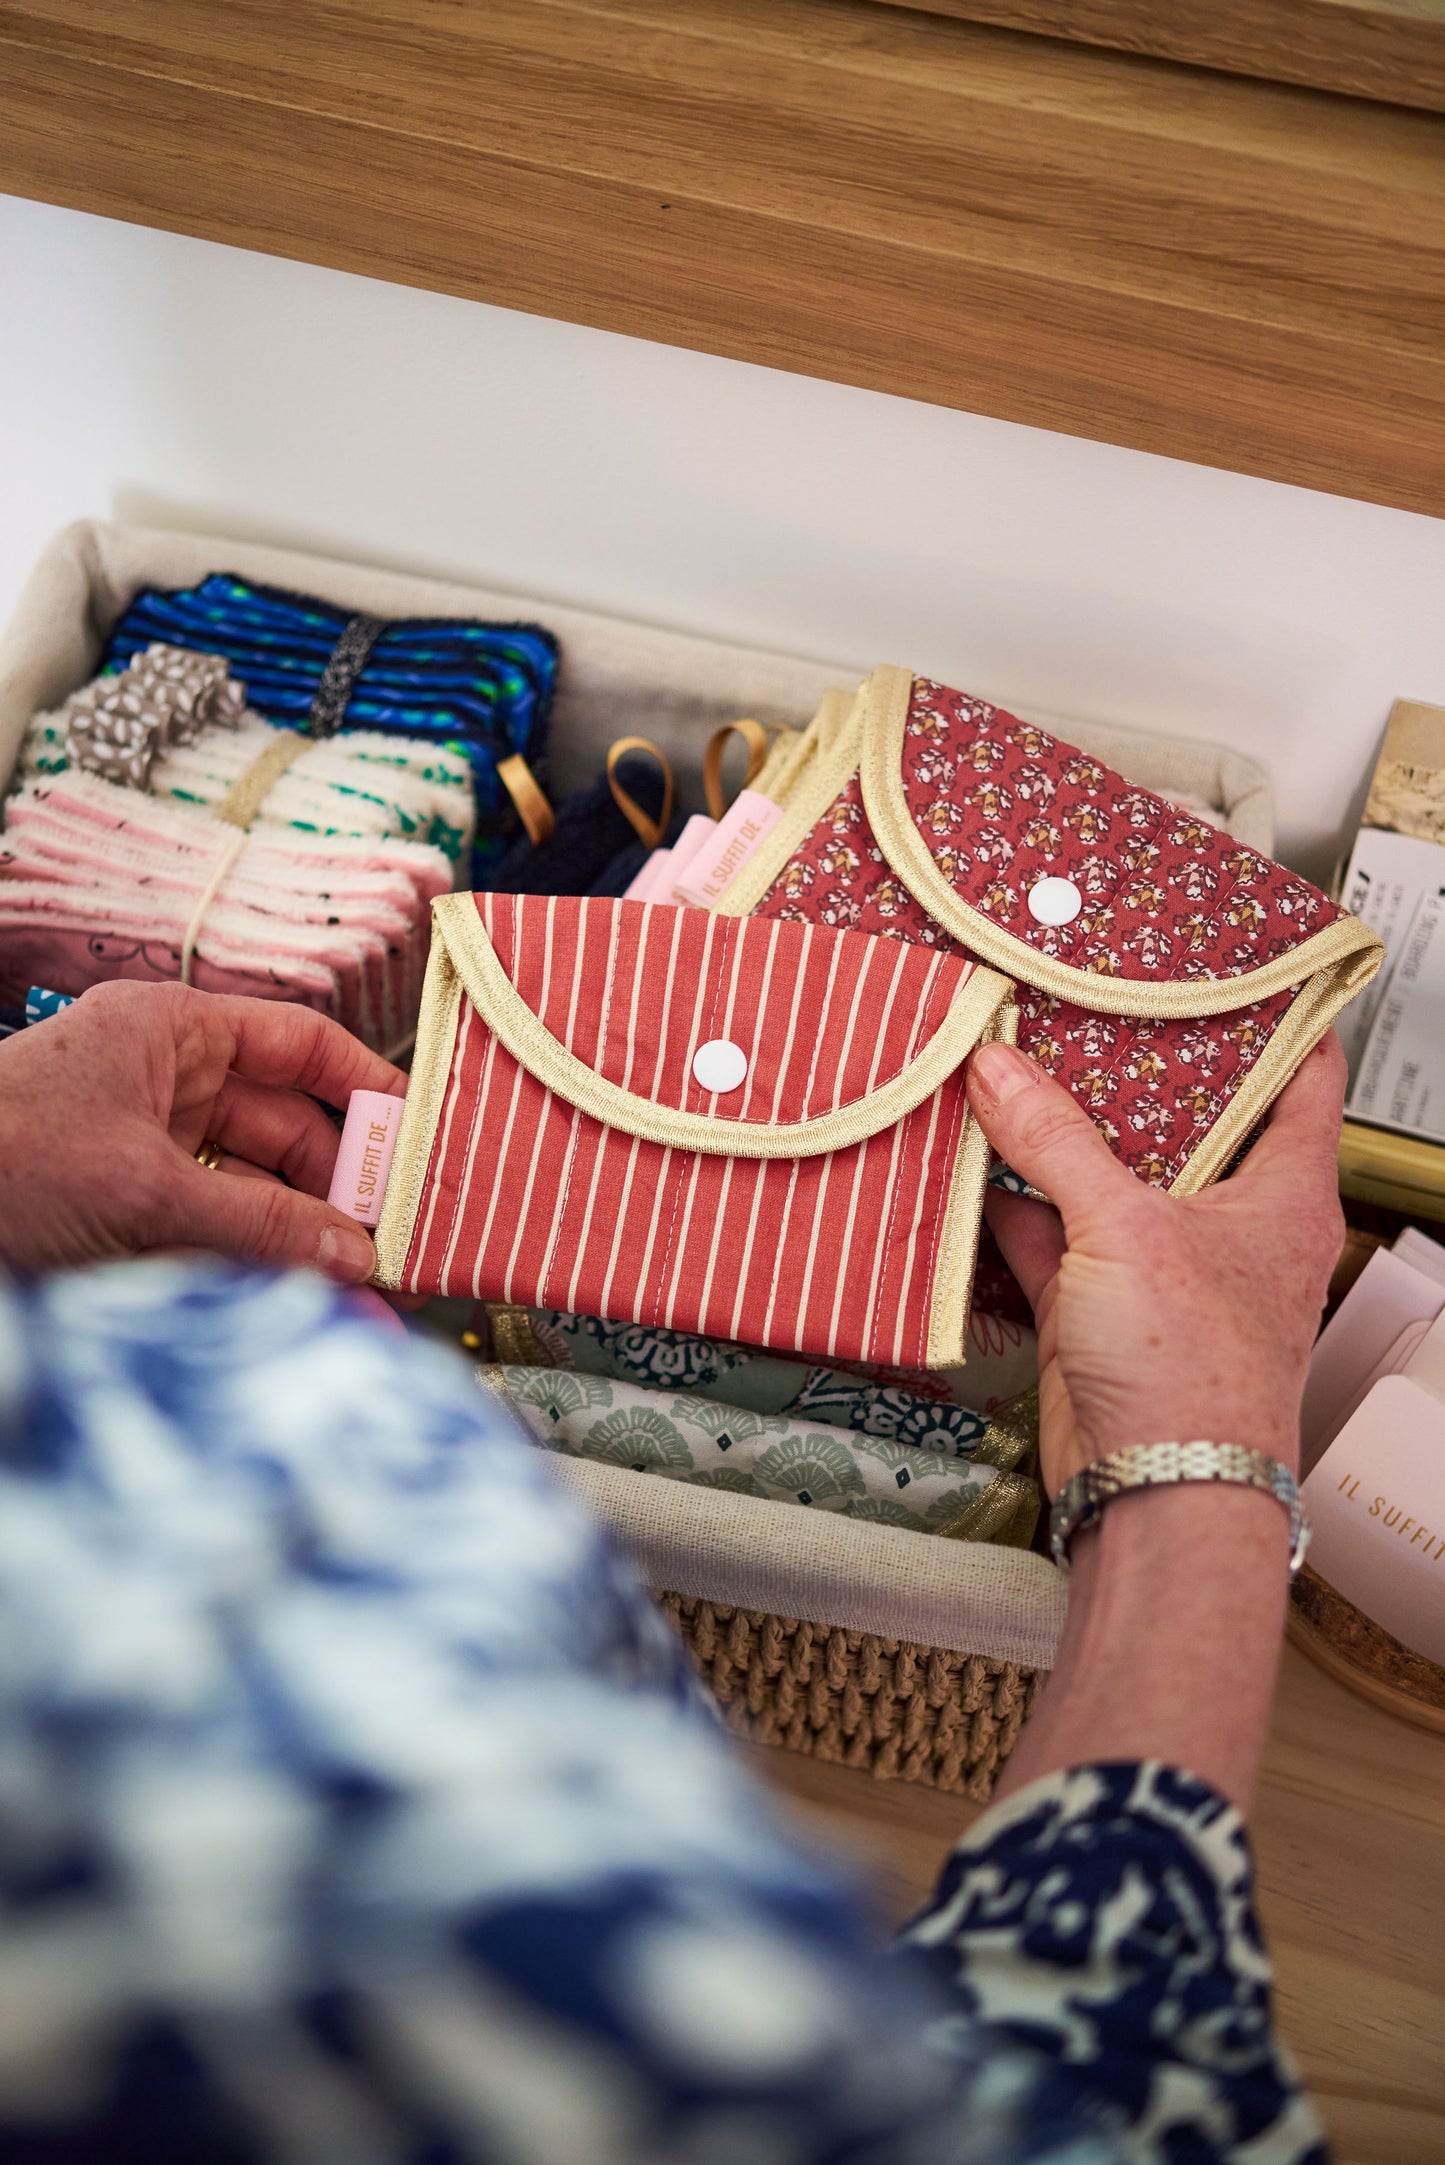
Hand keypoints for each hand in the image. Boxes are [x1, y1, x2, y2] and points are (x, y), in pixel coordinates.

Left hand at [0, 981, 405, 1282]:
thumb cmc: (5, 1162)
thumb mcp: (142, 1191)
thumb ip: (258, 1226)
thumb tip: (354, 1259)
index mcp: (171, 1033)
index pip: (299, 1043)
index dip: (367, 1088)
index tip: (424, 1141)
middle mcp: (167, 1084)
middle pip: (289, 1127)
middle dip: (345, 1190)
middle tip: (404, 1243)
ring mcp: (149, 1151)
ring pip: (258, 1191)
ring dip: (311, 1244)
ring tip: (370, 1297)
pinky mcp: (131, 1216)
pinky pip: (218, 1237)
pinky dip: (262, 1270)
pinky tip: (311, 1307)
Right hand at [967, 1035, 1345, 1495]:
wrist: (1156, 1496)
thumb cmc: (1197, 1380)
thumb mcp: (1127, 1231)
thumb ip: (1057, 1142)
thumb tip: (1003, 1068)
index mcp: (1282, 1193)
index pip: (1302, 1075)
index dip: (1273, 1011)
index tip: (1229, 959)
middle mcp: (1227, 1222)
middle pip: (1186, 1116)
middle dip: (1132, 1060)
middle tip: (1085, 993)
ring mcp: (1159, 1262)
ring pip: (1105, 1171)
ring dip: (1057, 1128)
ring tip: (1010, 1056)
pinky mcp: (1100, 1304)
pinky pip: (1048, 1230)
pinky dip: (1009, 1197)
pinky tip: (968, 1152)